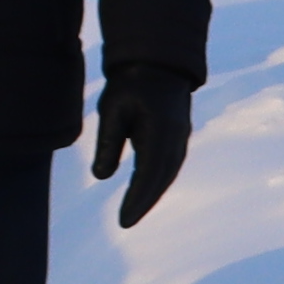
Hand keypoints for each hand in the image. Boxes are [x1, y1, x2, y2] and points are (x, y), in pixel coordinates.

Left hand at [89, 78, 192, 231]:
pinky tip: (144, 189)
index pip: (149, 174)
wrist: (158, 61)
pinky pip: (168, 165)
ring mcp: (181, 137)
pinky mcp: (177, 135)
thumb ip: (107, 142)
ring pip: (167, 173)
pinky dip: (156, 181)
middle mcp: (176, 138)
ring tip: (133, 211)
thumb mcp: (112, 108)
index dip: (137, 199)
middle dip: (144, 202)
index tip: (123, 220)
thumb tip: (102, 177)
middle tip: (125, 222)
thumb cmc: (131, 83)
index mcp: (161, 131)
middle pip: (162, 178)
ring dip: (152, 193)